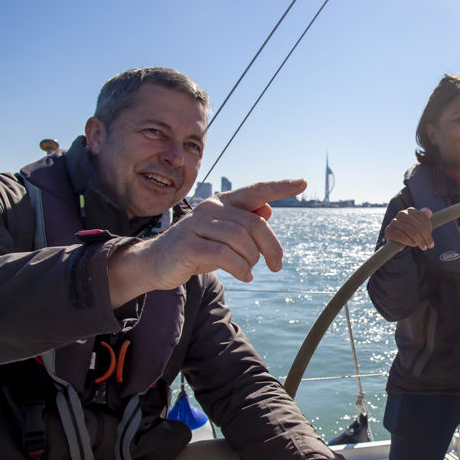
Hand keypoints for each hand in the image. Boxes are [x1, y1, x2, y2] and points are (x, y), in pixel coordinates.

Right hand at [107, 179, 306, 306]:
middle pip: (255, 223)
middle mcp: (211, 208)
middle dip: (272, 247)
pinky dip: (240, 268)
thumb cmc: (197, 247)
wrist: (156, 262)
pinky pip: (225, 256)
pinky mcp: (188, 245)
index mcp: (223, 202)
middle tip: (277, 265)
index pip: (256, 190)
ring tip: (250, 270)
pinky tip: (244, 276)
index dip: (281, 186)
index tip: (304, 183)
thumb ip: (244, 221)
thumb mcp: (223, 234)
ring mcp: (197, 225)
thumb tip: (268, 209)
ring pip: (241, 239)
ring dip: (252, 259)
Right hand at [384, 207, 433, 250]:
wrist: (395, 240)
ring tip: (423, 247)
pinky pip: (402, 236)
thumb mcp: (418, 225)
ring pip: (411, 231)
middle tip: (430, 245)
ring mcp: (394, 221)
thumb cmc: (409, 232)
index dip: (429, 230)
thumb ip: (424, 218)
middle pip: (418, 226)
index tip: (431, 240)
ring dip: (419, 241)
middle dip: (426, 237)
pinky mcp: (389, 230)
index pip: (423, 219)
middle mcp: (401, 213)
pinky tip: (414, 244)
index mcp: (410, 210)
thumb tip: (429, 212)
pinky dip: (409, 241)